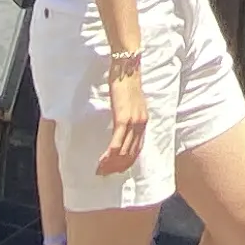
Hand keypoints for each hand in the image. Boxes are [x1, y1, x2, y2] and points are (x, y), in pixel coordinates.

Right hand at [99, 58, 147, 172]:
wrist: (127, 70)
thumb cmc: (126, 84)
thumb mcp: (131, 103)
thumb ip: (129, 116)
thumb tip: (122, 126)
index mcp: (143, 122)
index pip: (137, 149)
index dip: (127, 162)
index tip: (116, 170)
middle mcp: (141, 125)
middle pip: (130, 154)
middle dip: (117, 167)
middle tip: (105, 174)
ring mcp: (133, 123)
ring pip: (123, 152)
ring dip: (111, 164)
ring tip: (100, 171)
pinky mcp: (123, 119)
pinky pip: (116, 143)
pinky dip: (109, 155)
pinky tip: (101, 161)